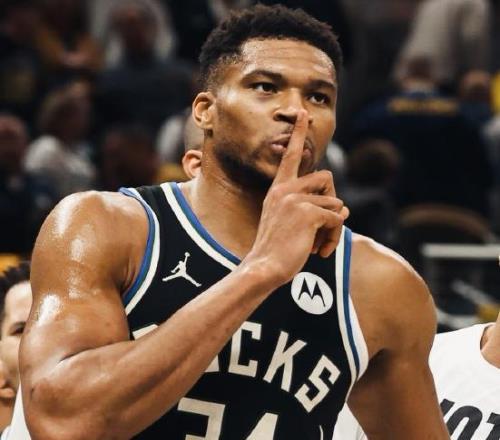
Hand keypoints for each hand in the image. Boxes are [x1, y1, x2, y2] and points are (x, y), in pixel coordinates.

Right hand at [245, 110, 347, 286]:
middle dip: (333, 200)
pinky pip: (337, 218)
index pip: (291, 155)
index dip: (298, 133)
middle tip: (326, 223)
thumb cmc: (275, 248)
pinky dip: (333, 237)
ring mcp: (296, 200)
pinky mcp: (308, 213)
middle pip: (327, 177)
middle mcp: (286, 189)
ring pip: (336, 203)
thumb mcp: (288, 222)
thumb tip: (344, 208)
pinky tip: (320, 251)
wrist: (263, 267)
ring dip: (333, 227)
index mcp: (278, 189)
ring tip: (318, 244)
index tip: (303, 112)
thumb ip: (311, 209)